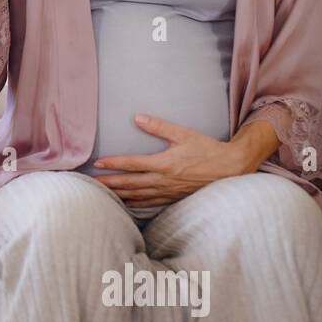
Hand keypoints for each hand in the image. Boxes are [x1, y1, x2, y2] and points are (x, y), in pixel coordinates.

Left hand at [89, 114, 251, 205]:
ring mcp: (168, 191)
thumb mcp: (183, 134)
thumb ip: (159, 126)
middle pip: (130, 183)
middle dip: (109, 183)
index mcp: (164, 163)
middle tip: (90, 183)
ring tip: (101, 194)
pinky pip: (150, 203)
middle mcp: (163, 180)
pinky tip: (125, 203)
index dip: (113, 163)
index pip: (132, 164)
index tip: (98, 163)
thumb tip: (137, 117)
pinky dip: (136, 204)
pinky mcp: (174, 198)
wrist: (230, 168)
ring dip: (119, 195)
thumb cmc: (207, 149)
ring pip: (138, 195)